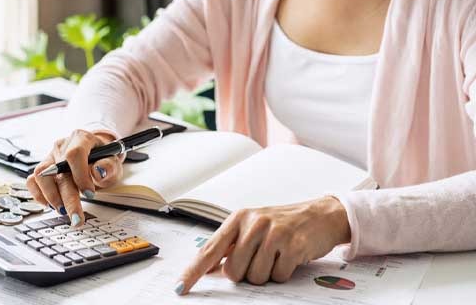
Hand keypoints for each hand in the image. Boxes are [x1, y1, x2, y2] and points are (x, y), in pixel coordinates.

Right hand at [26, 129, 122, 225]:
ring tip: (63, 211)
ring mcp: (50, 157)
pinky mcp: (43, 168)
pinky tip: (52, 205)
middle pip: (58, 170)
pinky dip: (39, 195)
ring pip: (40, 175)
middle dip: (68, 198)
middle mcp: (62, 146)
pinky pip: (32, 181)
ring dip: (51, 197)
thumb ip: (109, 166)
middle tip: (76, 218)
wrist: (96, 153)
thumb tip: (99, 172)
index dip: (80, 175)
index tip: (90, 193)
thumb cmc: (104, 157)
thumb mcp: (113, 161)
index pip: (74, 154)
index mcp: (81, 139)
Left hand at [175, 196, 350, 294]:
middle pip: (234, 271)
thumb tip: (210, 271)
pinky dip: (283, 273)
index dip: (193, 271)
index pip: (210, 250)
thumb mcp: (253, 228)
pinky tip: (289, 256)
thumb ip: (231, 247)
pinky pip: (278, 277)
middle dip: (245, 273)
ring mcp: (274, 234)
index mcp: (238, 218)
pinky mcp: (293, 246)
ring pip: (255, 277)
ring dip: (266, 274)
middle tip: (260, 259)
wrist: (320, 214)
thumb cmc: (283, 222)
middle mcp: (254, 223)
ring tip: (276, 256)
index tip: (180, 287)